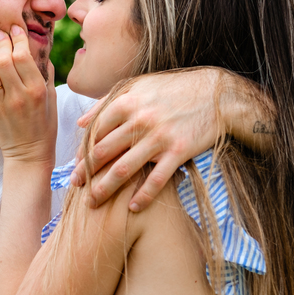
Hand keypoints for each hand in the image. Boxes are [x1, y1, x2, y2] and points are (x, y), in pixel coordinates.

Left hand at [0, 25, 55, 164]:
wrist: (29, 153)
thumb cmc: (44, 124)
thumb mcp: (52, 97)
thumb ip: (46, 73)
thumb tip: (40, 49)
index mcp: (37, 90)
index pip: (23, 56)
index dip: (17, 38)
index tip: (14, 29)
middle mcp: (19, 97)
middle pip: (5, 60)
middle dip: (2, 42)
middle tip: (0, 34)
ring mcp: (2, 106)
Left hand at [72, 68, 235, 211]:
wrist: (217, 94)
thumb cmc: (173, 89)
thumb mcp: (138, 86)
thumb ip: (106, 103)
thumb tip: (80, 123)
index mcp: (126, 103)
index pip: (94, 133)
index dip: (82, 152)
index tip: (76, 167)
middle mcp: (139, 120)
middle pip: (103, 153)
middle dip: (86, 173)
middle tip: (76, 188)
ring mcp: (159, 138)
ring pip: (123, 169)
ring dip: (105, 189)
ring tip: (93, 203)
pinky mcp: (179, 152)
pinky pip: (156, 180)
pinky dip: (143, 196)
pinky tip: (132, 208)